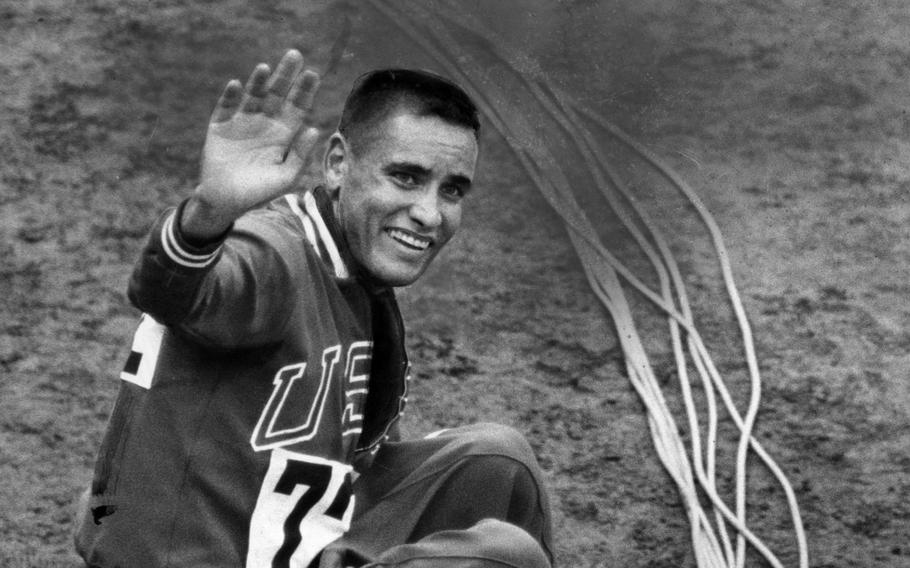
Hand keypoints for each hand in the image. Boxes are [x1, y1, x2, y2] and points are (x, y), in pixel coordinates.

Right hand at [181, 50, 320, 241]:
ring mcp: (241, 122)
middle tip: (294, 55)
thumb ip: (300, 154)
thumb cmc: (259, 191)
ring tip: (266, 68)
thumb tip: (315, 129)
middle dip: (286, 75)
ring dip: (258, 82)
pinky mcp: (220, 126)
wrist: (226, 202)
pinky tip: (236, 85)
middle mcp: (264, 123)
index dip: (304, 91)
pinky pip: (225, 107)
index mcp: (283, 134)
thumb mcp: (285, 176)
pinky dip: (230, 96)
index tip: (313, 74)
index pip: (297, 107)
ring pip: (252, 96)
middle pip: (277, 94)